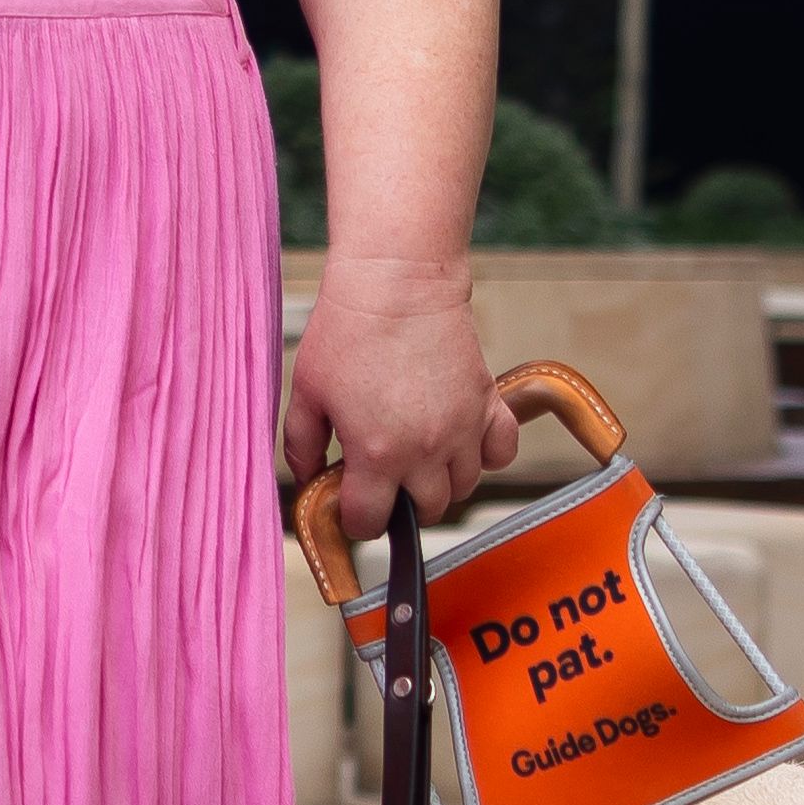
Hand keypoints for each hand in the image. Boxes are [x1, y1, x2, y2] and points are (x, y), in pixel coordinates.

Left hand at [289, 258, 518, 537]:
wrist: (396, 283)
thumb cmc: (347, 332)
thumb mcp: (305, 392)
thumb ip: (301, 445)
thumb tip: (308, 479)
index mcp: (376, 454)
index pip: (370, 522)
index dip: (355, 520)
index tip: (351, 505)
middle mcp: (426, 450)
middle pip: (426, 511)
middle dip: (402, 505)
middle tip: (384, 478)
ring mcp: (463, 428)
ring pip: (463, 487)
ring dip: (441, 482)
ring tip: (418, 457)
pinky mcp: (488, 403)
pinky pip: (502, 452)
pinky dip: (486, 456)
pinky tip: (461, 441)